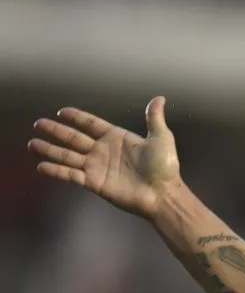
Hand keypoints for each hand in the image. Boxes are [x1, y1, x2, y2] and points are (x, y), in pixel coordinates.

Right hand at [29, 97, 181, 218]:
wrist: (163, 193)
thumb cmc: (165, 167)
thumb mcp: (161, 138)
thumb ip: (154, 118)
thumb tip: (159, 98)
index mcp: (117, 138)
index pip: (91, 124)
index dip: (77, 117)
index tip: (61, 111)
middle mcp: (104, 151)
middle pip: (74, 138)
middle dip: (56, 131)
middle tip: (38, 124)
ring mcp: (98, 167)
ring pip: (68, 155)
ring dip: (50, 150)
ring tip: (32, 144)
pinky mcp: (95, 182)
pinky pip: (71, 175)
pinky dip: (57, 171)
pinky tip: (42, 166)